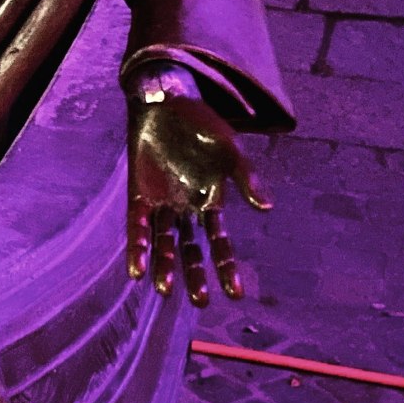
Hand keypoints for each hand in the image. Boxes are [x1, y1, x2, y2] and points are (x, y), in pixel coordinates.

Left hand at [126, 83, 270, 307]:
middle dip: (194, 275)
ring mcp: (161, 202)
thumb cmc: (203, 124)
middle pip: (191, 249)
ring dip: (164, 265)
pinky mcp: (138, 194)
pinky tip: (136, 269)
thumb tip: (267, 209)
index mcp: (211, 202)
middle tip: (200, 301)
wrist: (166, 101)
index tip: (236, 294)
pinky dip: (137, 246)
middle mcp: (186, 208)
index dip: (227, 268)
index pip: (220, 243)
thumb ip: (246, 179)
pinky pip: (136, 225)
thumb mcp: (230, 151)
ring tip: (164, 289)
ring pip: (163, 241)